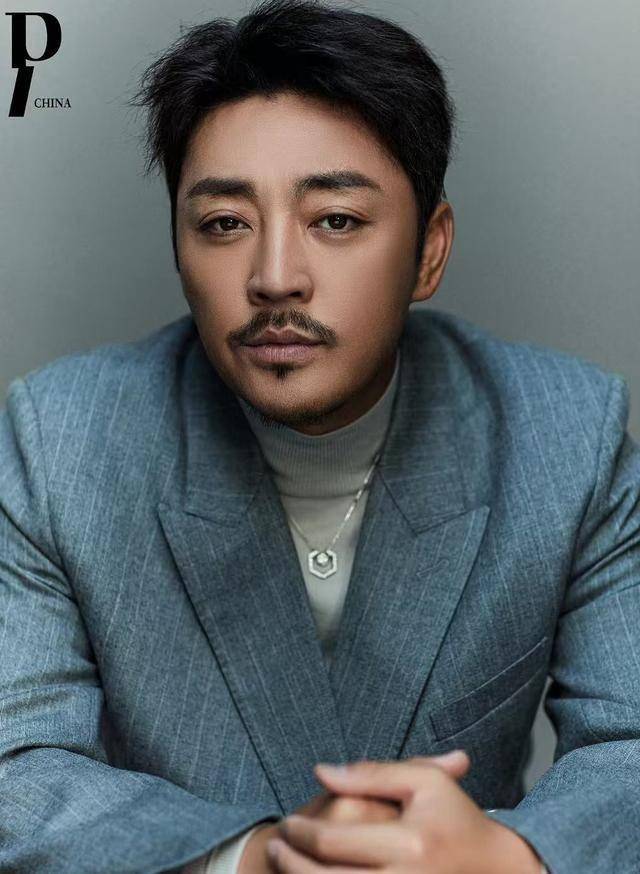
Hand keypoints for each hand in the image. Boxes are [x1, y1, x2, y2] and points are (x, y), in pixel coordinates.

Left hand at [240, 749, 466, 872]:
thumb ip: (370, 774)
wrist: (496, 869)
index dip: (300, 833)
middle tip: (275, 846)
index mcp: (409, 844)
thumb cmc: (454, 820)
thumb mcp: (423, 782)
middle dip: (290, 864)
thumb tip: (320, 771)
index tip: (287, 823)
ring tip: (283, 866)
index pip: (333, 842)